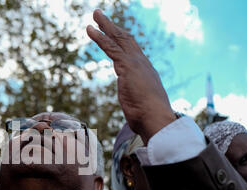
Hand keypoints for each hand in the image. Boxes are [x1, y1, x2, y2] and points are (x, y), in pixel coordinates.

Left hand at [86, 10, 175, 143]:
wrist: (155, 119)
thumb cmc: (149, 118)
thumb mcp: (142, 107)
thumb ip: (138, 103)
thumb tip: (137, 114)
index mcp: (145, 71)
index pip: (133, 51)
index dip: (123, 40)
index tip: (114, 32)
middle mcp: (142, 63)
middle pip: (126, 39)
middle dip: (113, 27)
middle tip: (101, 16)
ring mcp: (135, 63)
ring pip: (118, 38)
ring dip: (105, 25)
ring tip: (95, 15)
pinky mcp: (126, 66)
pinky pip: (111, 47)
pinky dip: (99, 37)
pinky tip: (90, 29)